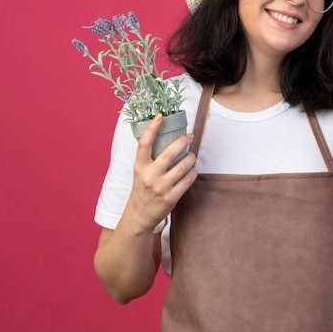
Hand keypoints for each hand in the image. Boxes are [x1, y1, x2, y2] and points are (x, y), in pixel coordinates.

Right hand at [126, 114, 197, 232]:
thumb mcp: (139, 171)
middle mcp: (149, 176)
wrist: (139, 215)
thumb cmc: (142, 188)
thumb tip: (165, 135)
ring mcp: (160, 188)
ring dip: (191, 158)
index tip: (160, 116)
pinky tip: (192, 170)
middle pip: (169, 153)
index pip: (144, 144)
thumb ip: (149, 157)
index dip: (151, 129)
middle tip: (190, 136)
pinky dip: (193, 172)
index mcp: (139, 167)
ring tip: (192, 155)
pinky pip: (188, 180)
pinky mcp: (171, 198)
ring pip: (183, 166)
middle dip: (183, 142)